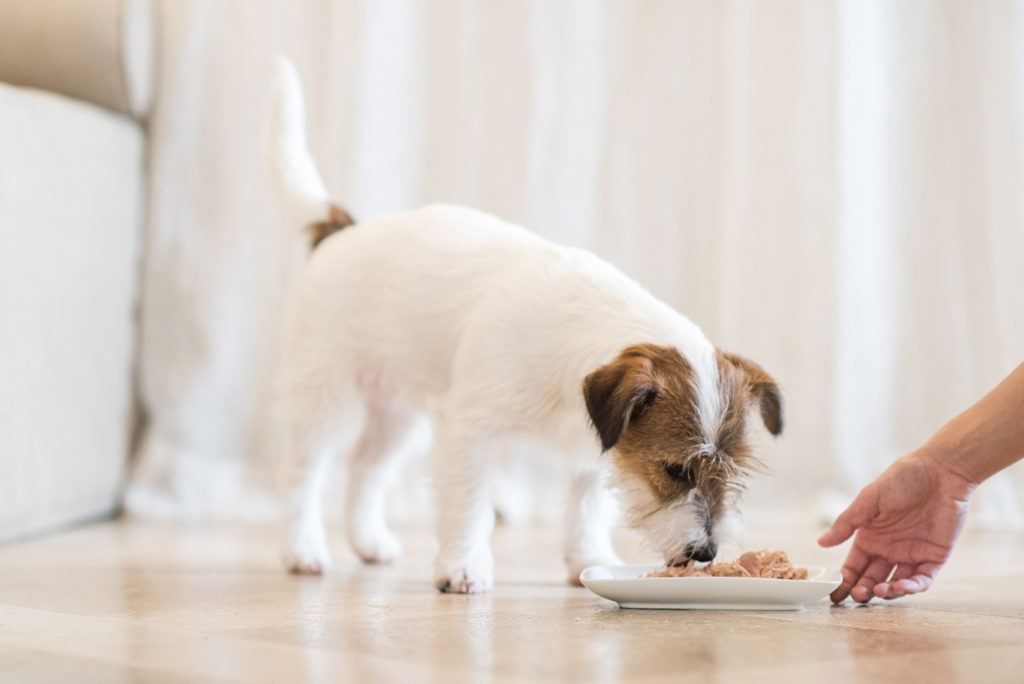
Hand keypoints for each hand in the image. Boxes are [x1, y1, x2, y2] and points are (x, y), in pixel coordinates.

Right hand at [818, 450, 974, 602]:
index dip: (843, 581)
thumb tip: (821, 543)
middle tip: (856, 598)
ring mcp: (911, 555)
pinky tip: (900, 586)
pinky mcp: (934, 557)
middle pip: (872, 579)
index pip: (853, 566)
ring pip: (896, 584)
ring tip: (878, 592)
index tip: (834, 595)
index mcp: (870, 536)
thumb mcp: (868, 500)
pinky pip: (922, 580)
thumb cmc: (901, 480)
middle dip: (862, 591)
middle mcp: (888, 549)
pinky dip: (911, 587)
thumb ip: (846, 523)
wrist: (939, 472)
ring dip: (887, 592)